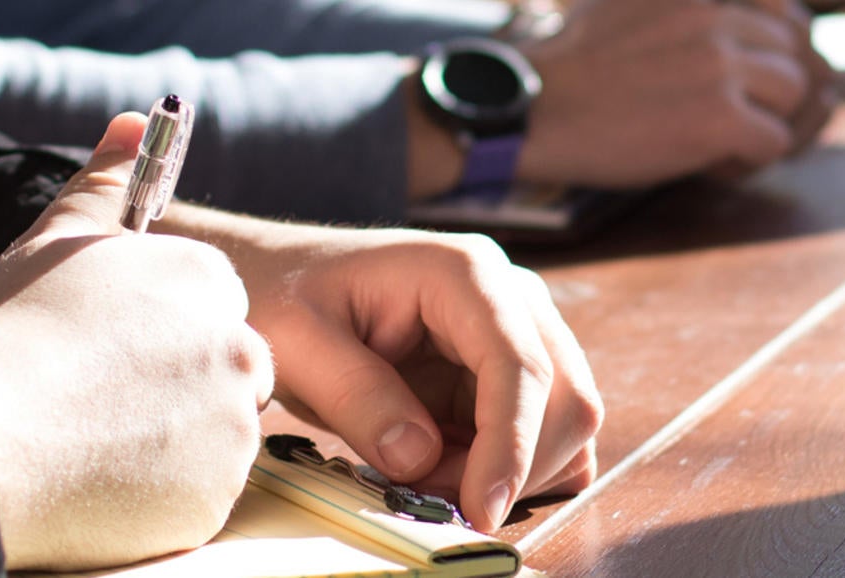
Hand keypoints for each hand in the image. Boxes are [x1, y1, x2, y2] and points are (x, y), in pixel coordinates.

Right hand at [0, 113, 275, 569]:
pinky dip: (159, 493)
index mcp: (205, 282)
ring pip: (215, 436)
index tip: (111, 353)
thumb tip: (132, 124)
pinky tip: (97, 480)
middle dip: (176, 387)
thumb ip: (105, 183)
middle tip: (98, 401)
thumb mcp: (54, 240)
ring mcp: (231, 429)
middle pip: (227, 372)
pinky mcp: (215, 498)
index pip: (212, 307)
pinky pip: (199, 495)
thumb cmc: (5, 334)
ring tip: (88, 439)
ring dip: (169, 441)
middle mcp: (237, 350)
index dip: (158, 332)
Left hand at [156, 211, 601, 532]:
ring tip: (424, 477)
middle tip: (431, 499)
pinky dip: (510, 469)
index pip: (519, 365)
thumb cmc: (283, 295)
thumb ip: (357, 397)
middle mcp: (510, 296)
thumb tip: (420, 458)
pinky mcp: (508, 371)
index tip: (480, 510)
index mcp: (464, 273)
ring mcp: (517, 332)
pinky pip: (543, 434)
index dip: (510, 445)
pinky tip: (448, 471)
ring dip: (509, 472)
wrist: (278, 279)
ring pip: (565, 423)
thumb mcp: (296, 343)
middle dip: (512, 467)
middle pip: (566, 398)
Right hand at [516, 0, 823, 187]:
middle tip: (732, 115)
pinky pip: (774, 141)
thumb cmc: (575, 63)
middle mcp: (714, 14)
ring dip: (764, 121)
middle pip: (791, 51)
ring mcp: (719, 65)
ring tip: (719, 139)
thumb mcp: (630, 0)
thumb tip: (749, 18)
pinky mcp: (718, 117)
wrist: (533, 109)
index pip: (783, 8)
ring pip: (792, 94)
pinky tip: (709, 162)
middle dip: (770, 89)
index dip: (772, 47)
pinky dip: (748, 159)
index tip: (747, 75)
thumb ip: (686, 6)